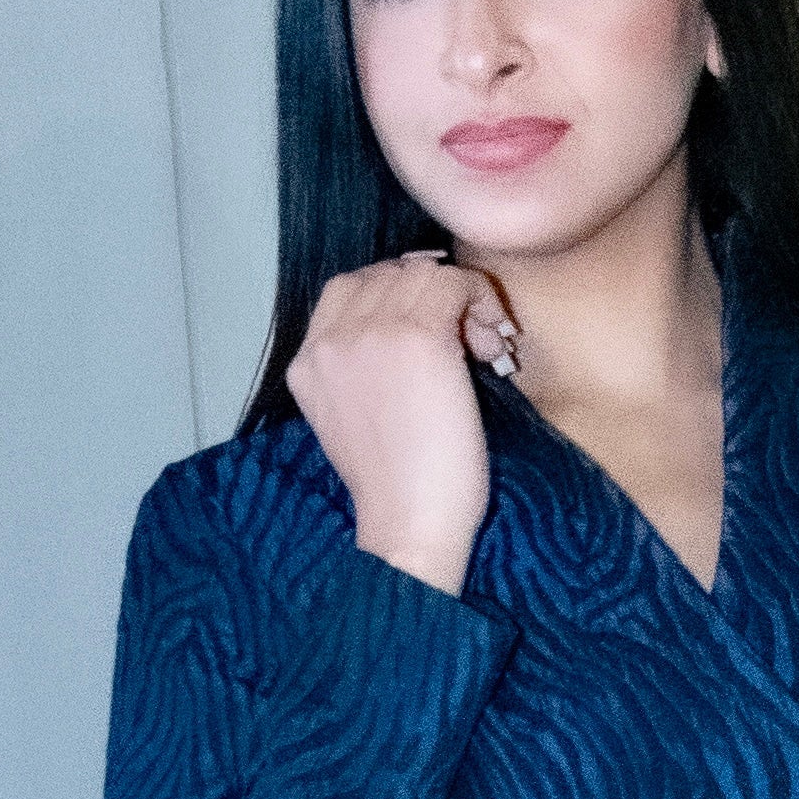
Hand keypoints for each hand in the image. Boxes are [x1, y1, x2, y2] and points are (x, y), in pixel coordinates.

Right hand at [287, 250, 516, 594]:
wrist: (407, 524)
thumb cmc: (398, 485)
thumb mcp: (356, 414)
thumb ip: (363, 363)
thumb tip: (422, 315)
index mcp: (306, 361)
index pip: (350, 288)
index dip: (399, 296)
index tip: (434, 330)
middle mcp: (329, 341)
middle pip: (388, 274)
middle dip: (433, 297)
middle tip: (467, 342)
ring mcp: (369, 334)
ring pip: (423, 273)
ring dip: (462, 300)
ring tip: (483, 349)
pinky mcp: (417, 337)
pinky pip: (454, 283)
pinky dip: (481, 301)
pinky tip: (492, 344)